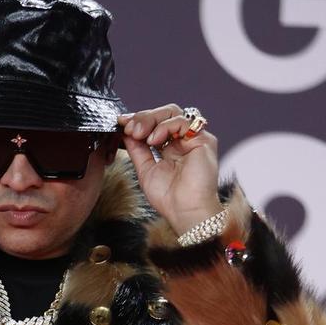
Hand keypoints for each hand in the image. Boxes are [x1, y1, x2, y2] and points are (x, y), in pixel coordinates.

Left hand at [117, 105, 220, 232]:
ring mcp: (193, 139)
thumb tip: (126, 131)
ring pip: (173, 112)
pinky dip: (165, 126)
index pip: (155, 124)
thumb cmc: (169, 198)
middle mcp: (183, 141)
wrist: (185, 211)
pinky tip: (154, 140)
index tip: (121, 123)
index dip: (138, 120)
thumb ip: (137, 149)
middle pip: (163, 114)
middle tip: (130, 128)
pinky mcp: (203, 140)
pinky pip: (183, 121)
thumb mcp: (145, 170)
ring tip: (140, 135)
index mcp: (170, 148)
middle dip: (143, 117)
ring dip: (152, 120)